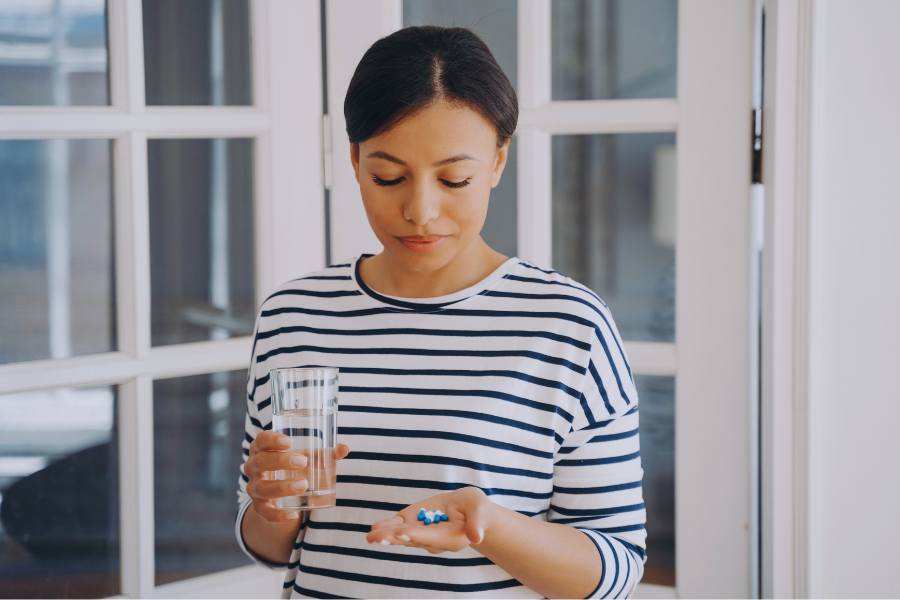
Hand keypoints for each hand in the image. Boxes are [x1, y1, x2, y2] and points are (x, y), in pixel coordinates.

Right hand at [245, 431, 349, 522]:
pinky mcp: (260, 507)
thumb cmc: (295, 466)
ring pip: (262, 488)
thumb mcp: (308, 457)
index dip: (272, 439)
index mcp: (263, 449)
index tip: (289, 442)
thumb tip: (345, 448)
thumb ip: (327, 453)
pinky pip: (266, 512)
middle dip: (280, 461)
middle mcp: (254, 467)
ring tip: (304, 485)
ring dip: (282, 486)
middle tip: (303, 461)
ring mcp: (255, 487)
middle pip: (260, 462)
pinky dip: (279, 515)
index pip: (261, 440)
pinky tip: (294, 514)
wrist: (280, 492)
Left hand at [366, 487, 492, 553]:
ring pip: (402, 535)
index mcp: (450, 538)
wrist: (468, 510)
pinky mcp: (414, 522)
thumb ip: (476, 523)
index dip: (417, 535)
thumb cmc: (475, 508)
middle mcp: (433, 540)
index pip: (431, 537)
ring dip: (386, 534)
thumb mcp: (479, 509)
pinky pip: (399, 526)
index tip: (403, 533)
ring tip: (371, 536)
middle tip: (378, 538)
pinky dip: (387, 526)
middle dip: (395, 538)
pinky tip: (374, 529)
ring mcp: (421, 532)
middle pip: (412, 540)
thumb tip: (476, 537)